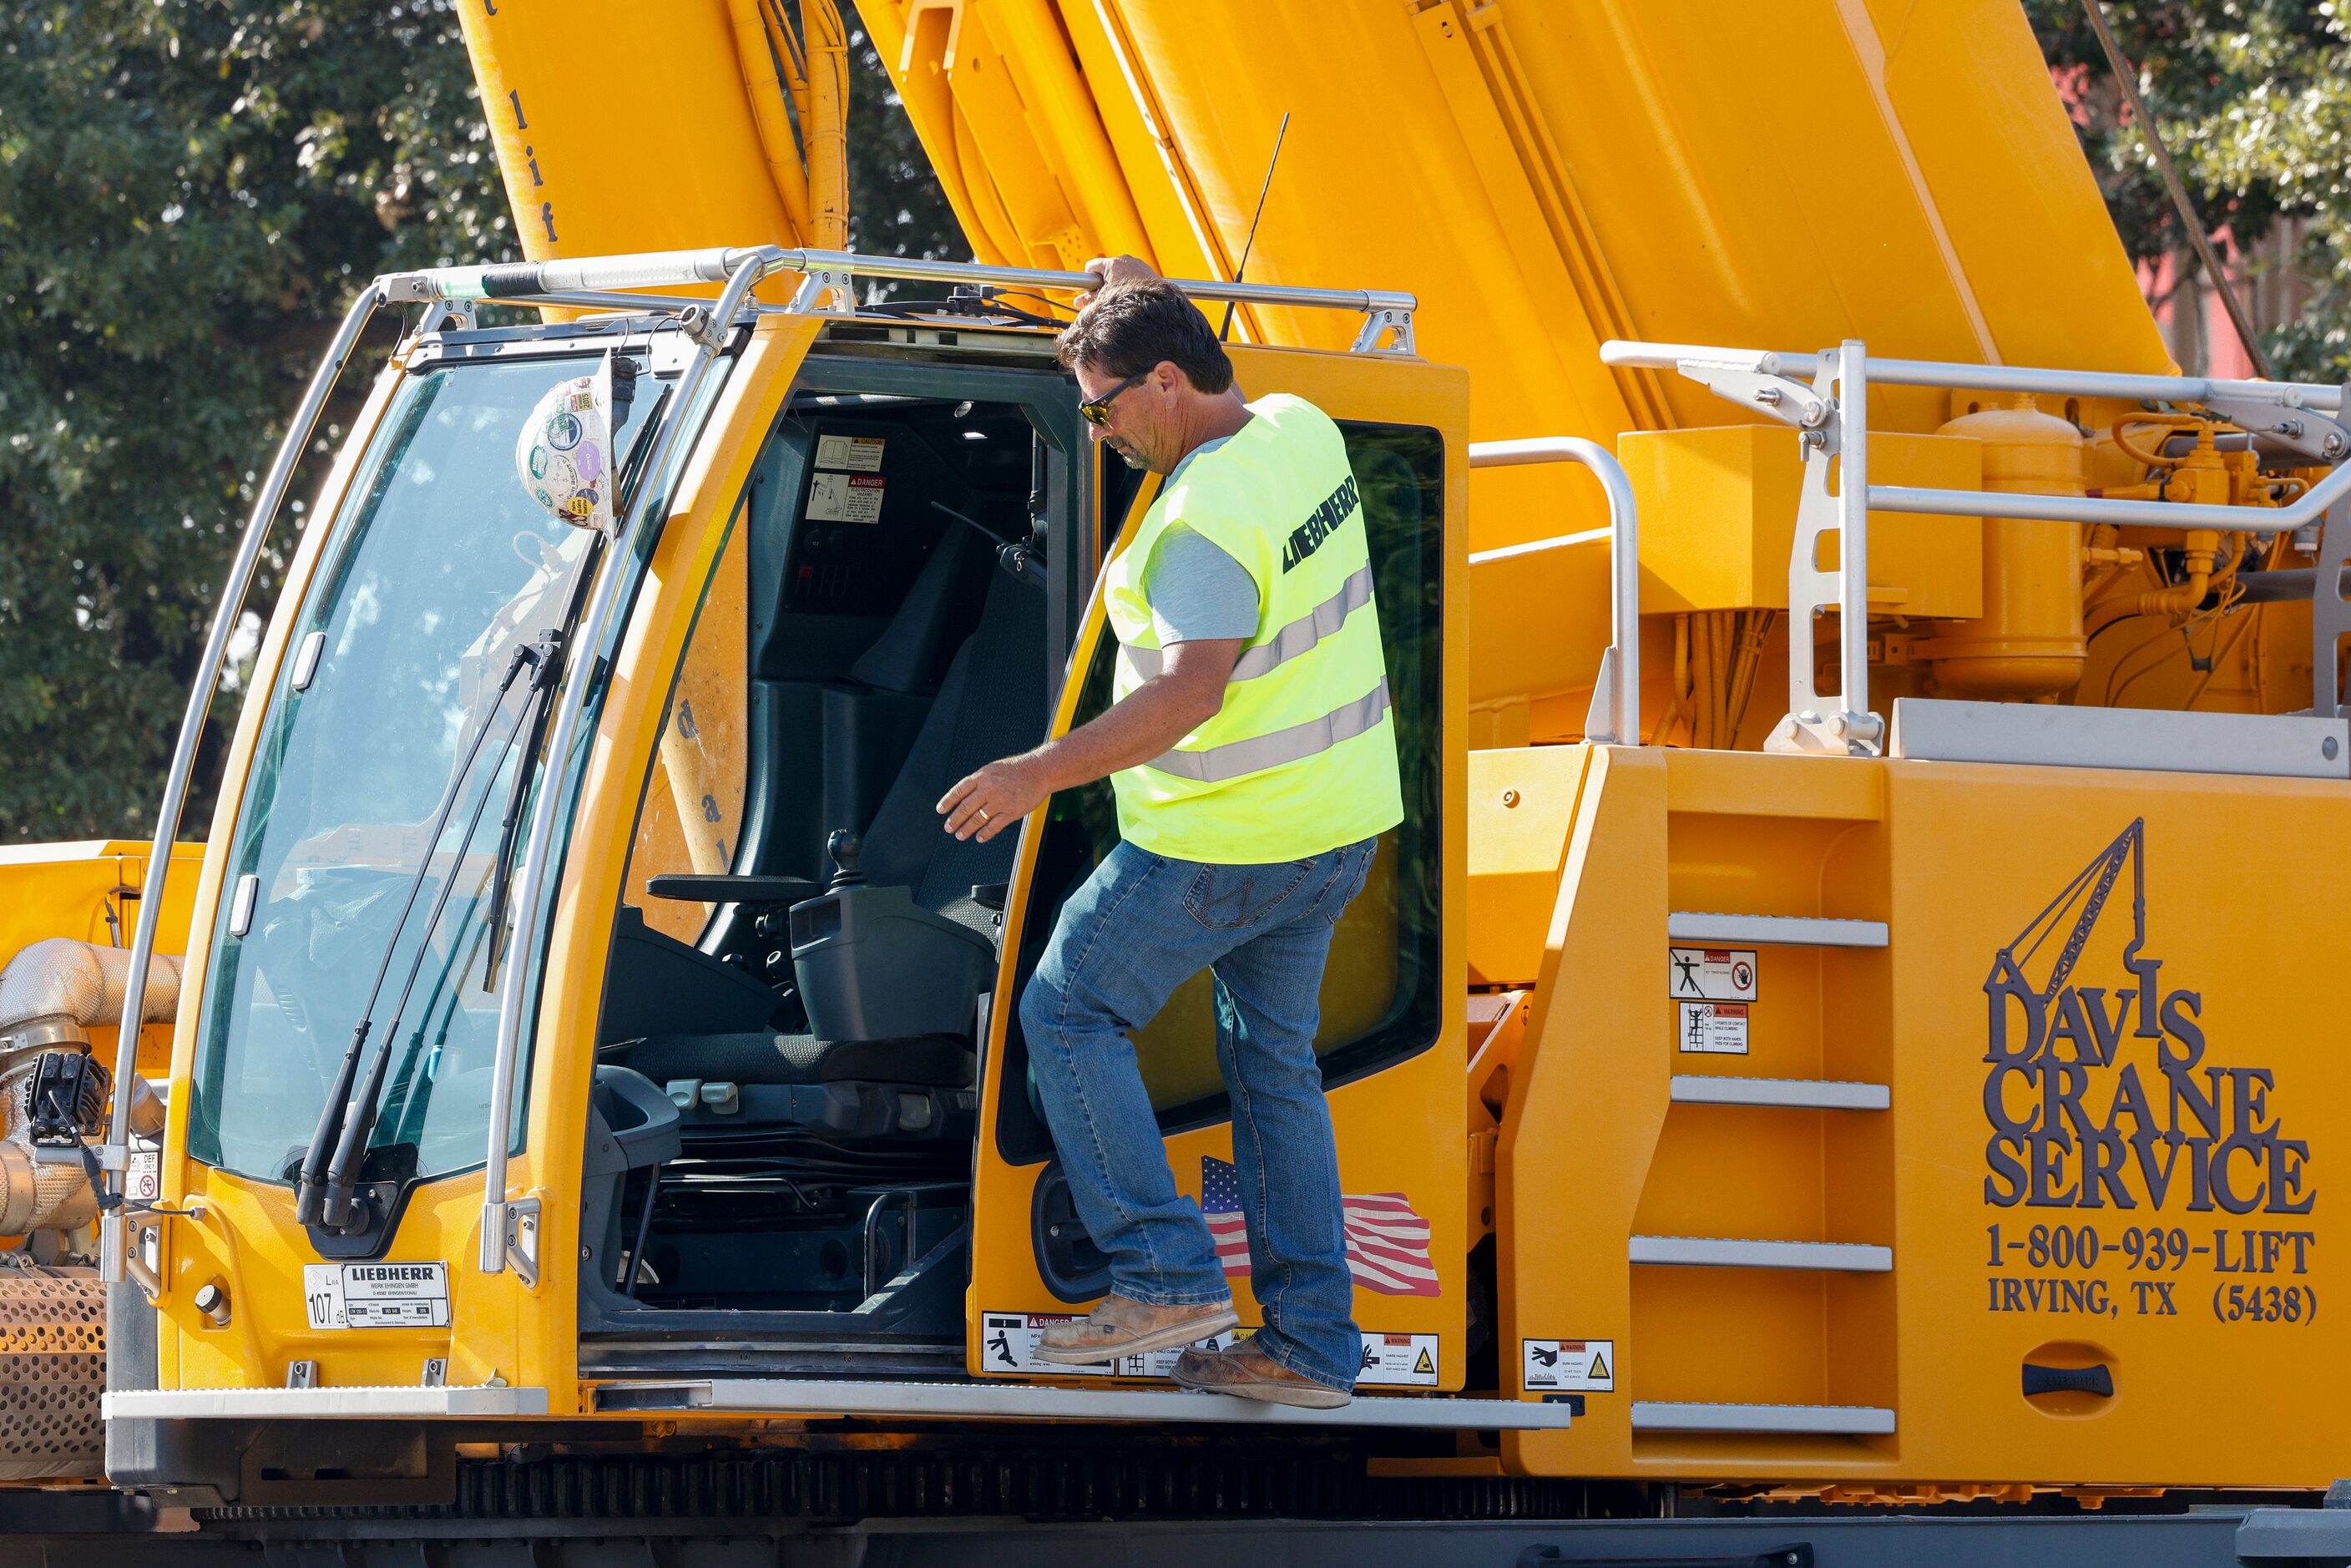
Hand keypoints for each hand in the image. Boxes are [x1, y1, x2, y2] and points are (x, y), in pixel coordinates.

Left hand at [937, 754, 1053, 841]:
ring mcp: (1000, 801)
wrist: (1039, 771)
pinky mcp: (1011, 811)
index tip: (940, 810)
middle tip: (948, 828)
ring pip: (978, 819)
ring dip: (967, 829)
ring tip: (960, 835)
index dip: (948, 801)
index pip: (959, 790)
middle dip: (954, 820)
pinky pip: (994, 826)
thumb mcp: (993, 769)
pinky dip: (985, 833)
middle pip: (966, 807)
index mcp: (982, 776)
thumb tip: (965, 795)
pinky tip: (980, 838)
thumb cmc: (1018, 769)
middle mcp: (988, 789)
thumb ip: (979, 781)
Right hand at [1075, 254, 1158, 308]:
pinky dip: (1130, 284)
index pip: (1091, 267)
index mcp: (1112, 264)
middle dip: (1103, 284)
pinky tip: (1133, 297)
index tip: (1092, 292)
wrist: (1156, 307)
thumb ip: (1090, 300)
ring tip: (1122, 299)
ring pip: (1120, 272)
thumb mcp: (1104, 302)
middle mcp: (1125, 260)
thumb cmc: (1130, 304)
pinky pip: (1133, 274)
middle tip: (1104, 298)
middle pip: (1106, 269)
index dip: (1089, 281)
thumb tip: (1078, 302)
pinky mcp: (1147, 271)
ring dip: (1116, 284)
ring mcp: (1138, 264)